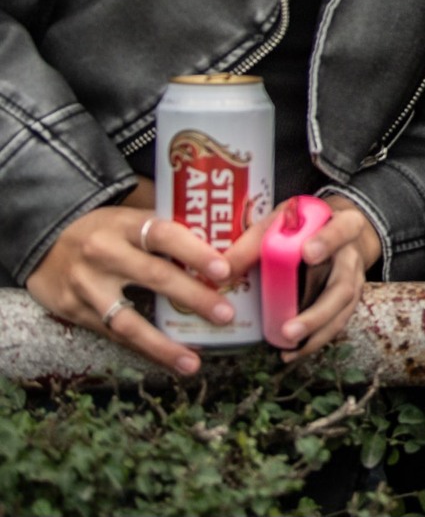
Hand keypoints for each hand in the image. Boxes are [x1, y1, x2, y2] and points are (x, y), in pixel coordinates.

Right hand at [26, 202, 233, 374]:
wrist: (43, 242)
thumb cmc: (105, 229)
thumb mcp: (131, 217)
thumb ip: (169, 226)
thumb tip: (227, 238)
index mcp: (125, 225)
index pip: (164, 234)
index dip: (194, 252)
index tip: (224, 270)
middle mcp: (104, 254)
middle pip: (153, 276)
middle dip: (192, 297)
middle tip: (225, 314)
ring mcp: (87, 286)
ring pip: (127, 320)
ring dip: (163, 344)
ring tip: (193, 362)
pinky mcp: (75, 313)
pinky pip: (114, 336)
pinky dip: (144, 350)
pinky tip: (170, 361)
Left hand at [219, 195, 379, 362]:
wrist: (333, 232)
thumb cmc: (303, 228)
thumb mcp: (281, 223)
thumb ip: (254, 243)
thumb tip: (220, 271)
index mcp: (342, 225)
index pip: (341, 229)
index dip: (327, 241)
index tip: (307, 253)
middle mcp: (351, 255)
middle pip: (343, 284)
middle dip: (318, 311)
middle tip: (289, 330)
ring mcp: (353, 280)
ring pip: (342, 310)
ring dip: (315, 331)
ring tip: (288, 345)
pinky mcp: (347, 301)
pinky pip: (336, 324)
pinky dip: (314, 340)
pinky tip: (291, 351)